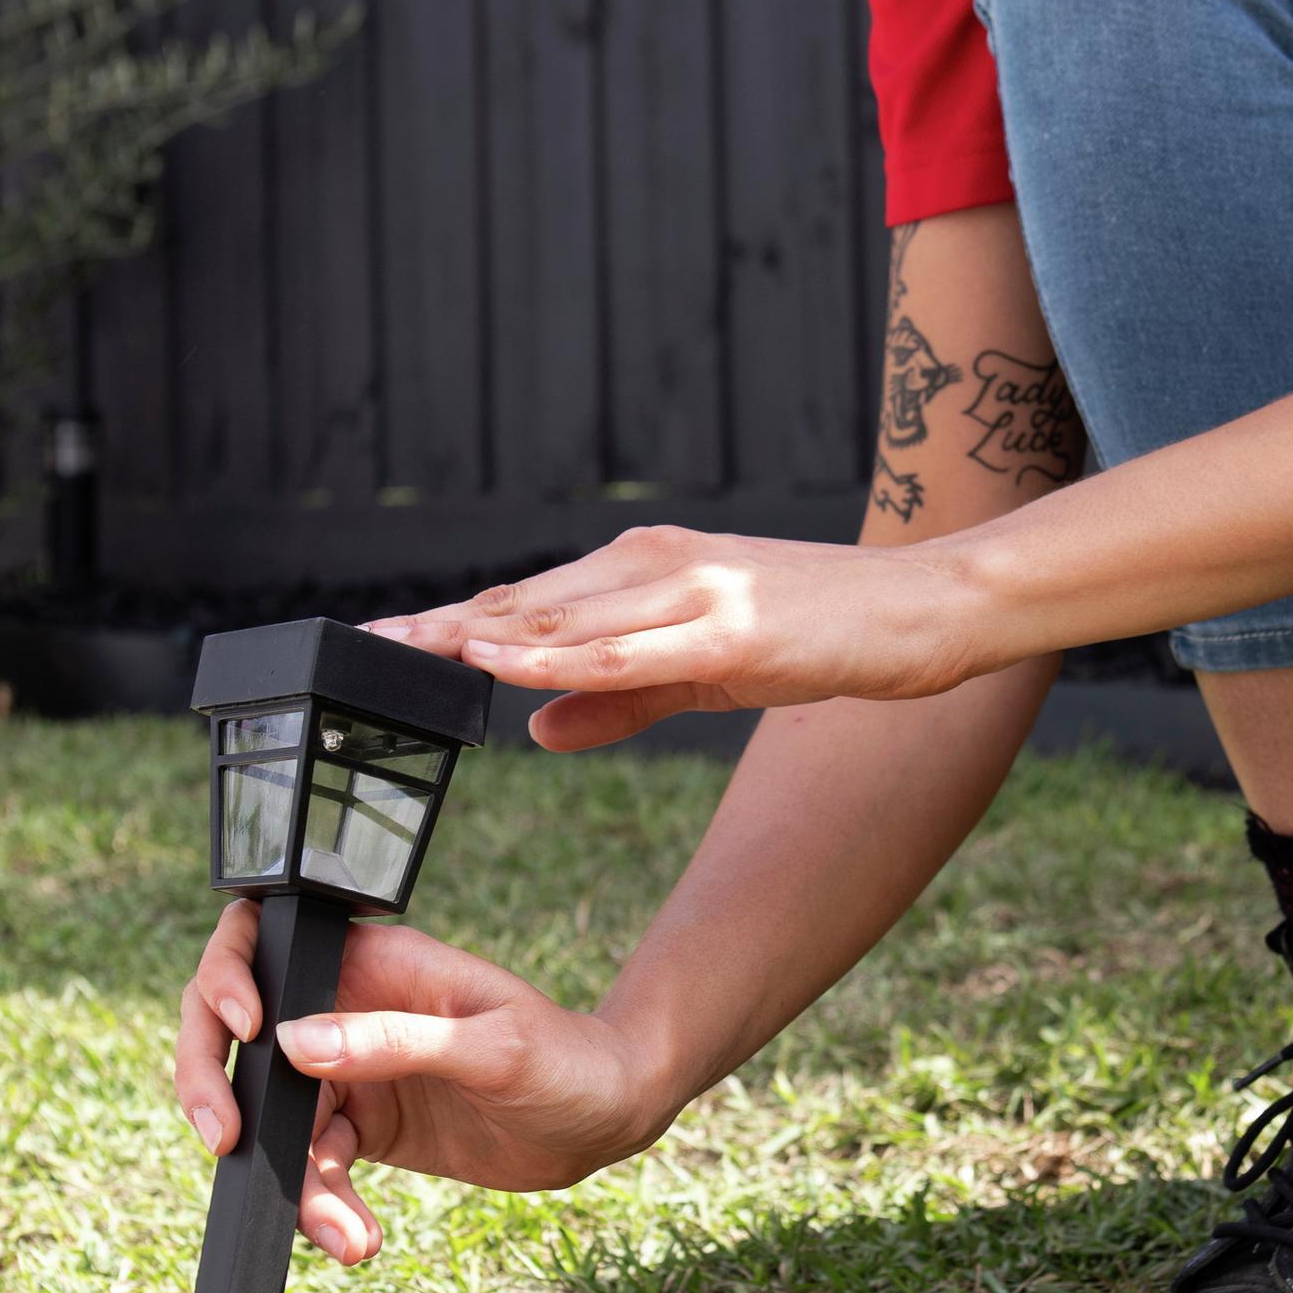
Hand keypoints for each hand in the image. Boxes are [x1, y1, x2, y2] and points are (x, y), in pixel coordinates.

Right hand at [171, 903, 678, 1264]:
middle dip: (216, 1087)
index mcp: (371, 964)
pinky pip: (316, 1168)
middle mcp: (346, 1012)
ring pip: (276, 1121)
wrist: (610, 1117)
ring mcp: (351, 1074)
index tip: (247, 1033)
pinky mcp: (368, 1131)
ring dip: (294, 1182)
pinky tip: (359, 1240)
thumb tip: (295, 1044)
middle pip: (240, 1039)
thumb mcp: (491, 1047)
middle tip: (223, 1140)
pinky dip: (324, 1208)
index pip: (260, 947)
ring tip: (344, 1234)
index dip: (227, 981)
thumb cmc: (566, 1057)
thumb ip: (396, 1042)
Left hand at [367, 525, 1011, 748]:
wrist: (929, 608)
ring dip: (481, 636)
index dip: (455, 622)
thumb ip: (617, 698)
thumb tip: (531, 727)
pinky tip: (505, 666)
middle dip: (444, 625)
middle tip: (364, 643)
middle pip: (528, 601)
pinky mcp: (728, 624)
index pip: (531, 600)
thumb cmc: (827, 632)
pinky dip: (558, 658)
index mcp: (647, 571)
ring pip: (564, 617)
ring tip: (408, 651)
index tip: (383, 640)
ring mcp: (690, 589)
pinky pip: (625, 649)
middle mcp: (657, 565)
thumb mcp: (706, 670)